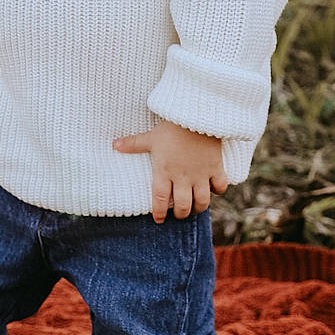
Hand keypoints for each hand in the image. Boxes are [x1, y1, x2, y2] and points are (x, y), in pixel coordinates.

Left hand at [112, 120, 227, 221]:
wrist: (197, 114)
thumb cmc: (171, 127)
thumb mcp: (151, 136)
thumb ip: (133, 144)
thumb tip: (114, 145)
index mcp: (164, 171)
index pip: (160, 200)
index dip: (159, 213)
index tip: (159, 219)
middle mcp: (183, 177)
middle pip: (183, 206)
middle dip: (181, 214)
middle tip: (179, 212)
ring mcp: (201, 174)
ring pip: (202, 202)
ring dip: (198, 207)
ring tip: (195, 206)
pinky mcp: (216, 167)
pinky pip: (220, 186)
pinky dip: (218, 190)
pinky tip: (213, 188)